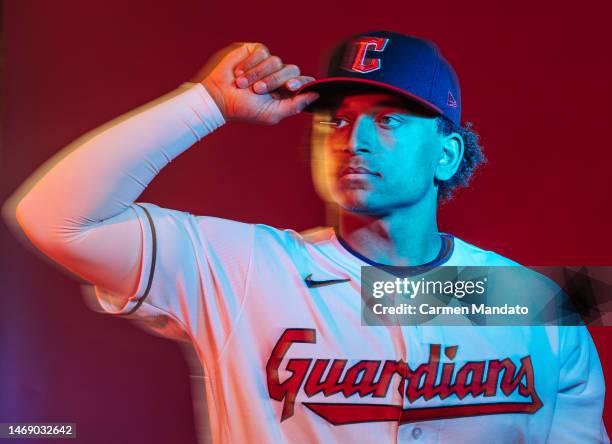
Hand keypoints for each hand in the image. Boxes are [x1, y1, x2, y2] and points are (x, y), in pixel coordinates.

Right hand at [197, 43, 318, 124]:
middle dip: (274, 80)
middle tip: (257, 90)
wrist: (219, 98)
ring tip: (243, 84)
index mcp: (286, 92)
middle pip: (291, 69)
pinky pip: (262, 52)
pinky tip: (239, 73)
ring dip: (258, 74)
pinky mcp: (256, 52)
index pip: (303, 82)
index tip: (290, 86)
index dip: (300, 82)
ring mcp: (268, 64)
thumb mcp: (272, 114)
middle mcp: (279, 76)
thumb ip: (295, 106)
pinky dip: (250, 64)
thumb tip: (315, 95)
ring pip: (276, 61)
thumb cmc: (244, 109)